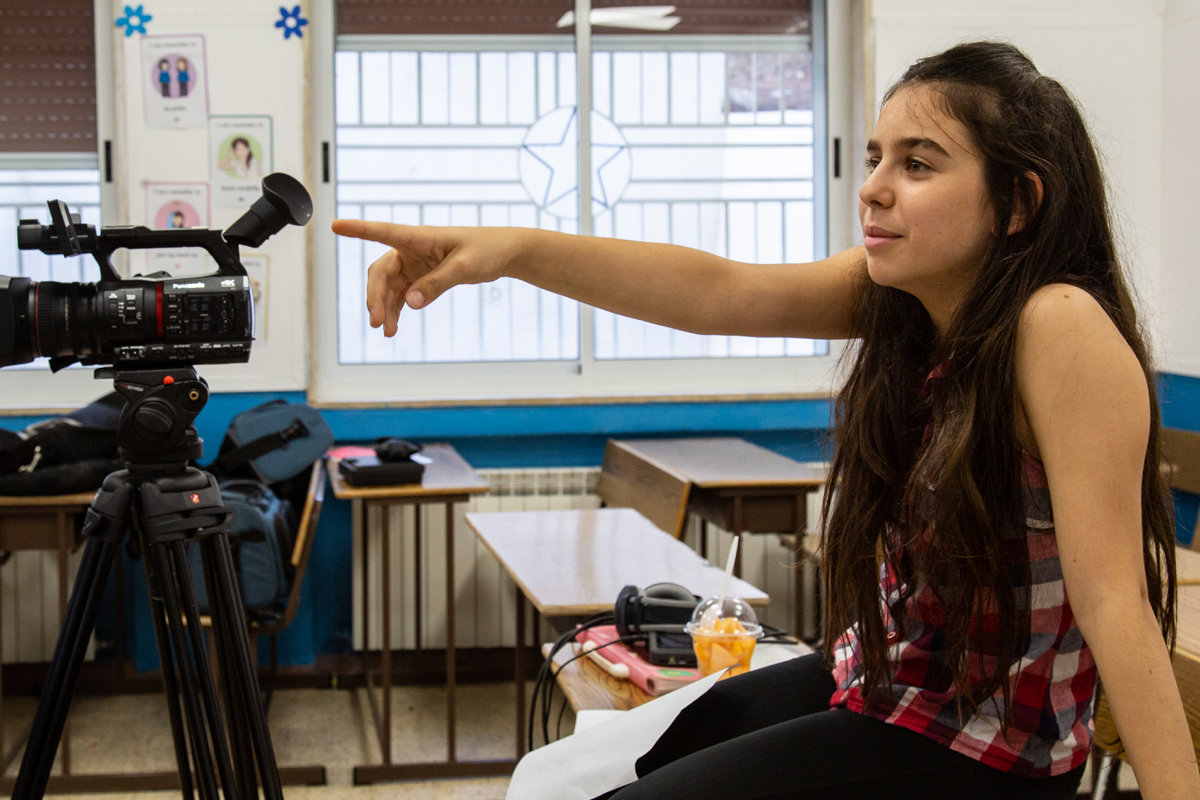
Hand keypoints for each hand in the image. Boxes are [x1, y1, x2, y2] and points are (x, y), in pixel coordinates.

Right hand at [331, 220, 522, 336]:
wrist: (503, 253)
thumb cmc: (486, 250)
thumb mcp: (465, 268)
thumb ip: (437, 284)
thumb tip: (409, 303)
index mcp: (420, 237)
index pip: (384, 231)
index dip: (359, 229)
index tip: (335, 225)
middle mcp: (411, 249)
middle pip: (381, 271)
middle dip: (376, 296)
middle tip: (378, 321)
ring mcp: (414, 264)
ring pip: (389, 287)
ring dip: (385, 307)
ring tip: (387, 330)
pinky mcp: (421, 276)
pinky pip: (401, 294)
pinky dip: (397, 310)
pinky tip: (394, 326)